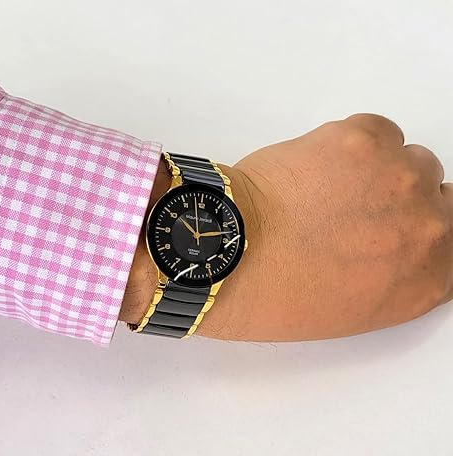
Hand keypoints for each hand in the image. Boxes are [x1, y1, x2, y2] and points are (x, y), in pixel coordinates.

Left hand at [121, 114, 452, 343]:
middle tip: (355, 205)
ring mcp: (400, 178)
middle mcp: (428, 227)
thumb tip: (391, 243)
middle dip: (401, 198)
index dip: (424, 227)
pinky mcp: (362, 139)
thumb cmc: (276, 295)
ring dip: (376, 170)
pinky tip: (318, 163)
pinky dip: (353, 144)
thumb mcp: (349, 307)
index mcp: (426, 278)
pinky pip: (379, 130)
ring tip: (328, 184)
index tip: (399, 223)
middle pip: (436, 192)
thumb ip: (390, 275)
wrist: (230, 255)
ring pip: (408, 158)